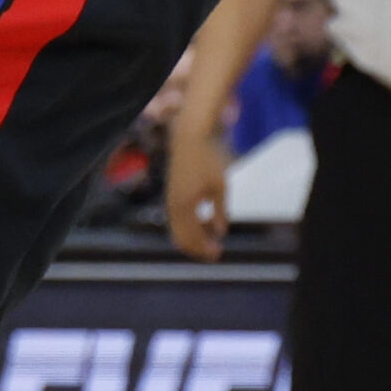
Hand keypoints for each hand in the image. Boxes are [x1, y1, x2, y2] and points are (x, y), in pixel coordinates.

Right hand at [164, 122, 231, 263]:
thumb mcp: (220, 187)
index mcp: (184, 207)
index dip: (205, 250)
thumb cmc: (208, 160)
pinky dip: (189, 227)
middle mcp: (172, 206)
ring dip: (194, 238)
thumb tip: (219, 232)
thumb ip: (220, 212)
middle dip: (198, 249)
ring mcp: (170, 201)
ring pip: (177, 231)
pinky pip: (176, 220)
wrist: (190, 137)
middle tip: (216, 253)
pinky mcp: (171, 194)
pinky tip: (204, 223)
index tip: (219, 253)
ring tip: (212, 240)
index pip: (192, 239)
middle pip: (181, 240)